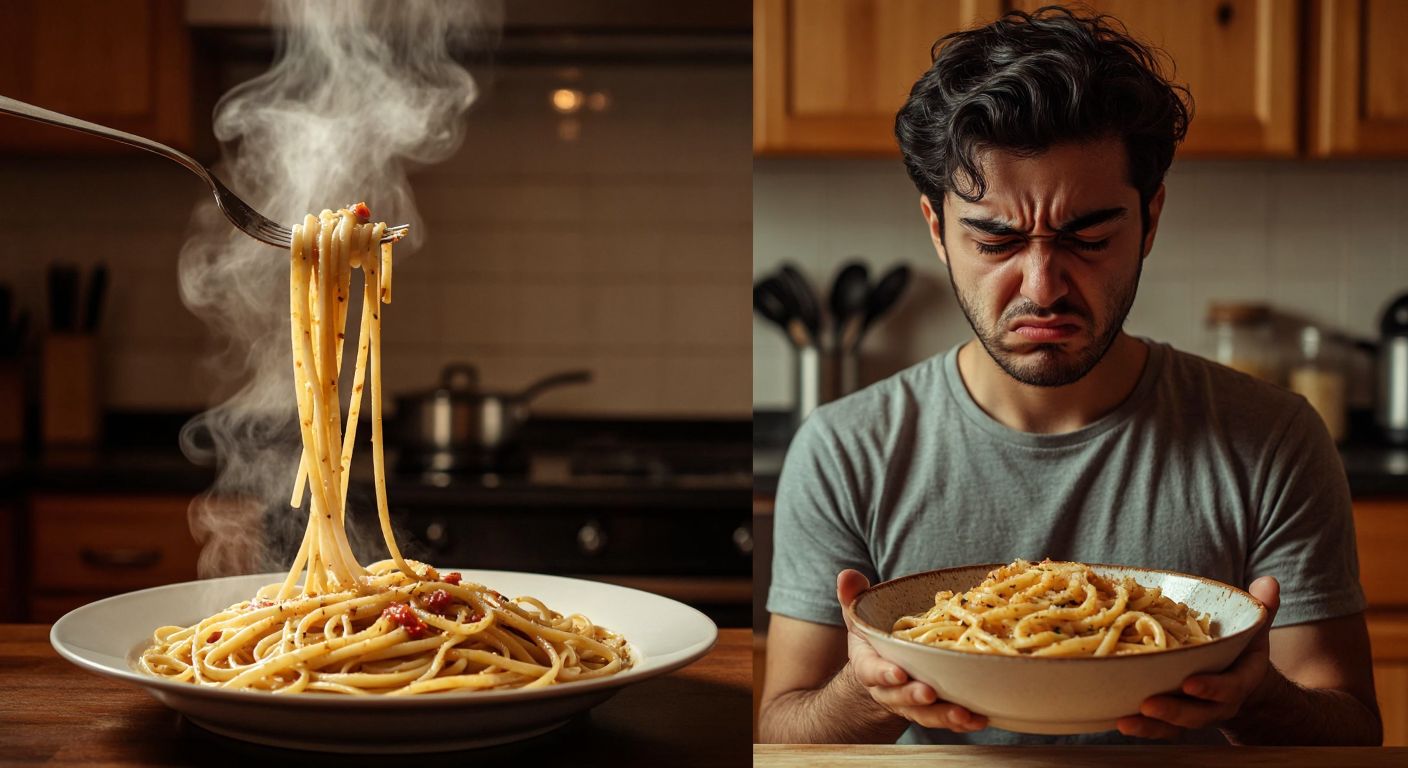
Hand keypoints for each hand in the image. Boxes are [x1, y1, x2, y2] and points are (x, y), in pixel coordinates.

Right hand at [836, 569, 988, 732]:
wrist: (883, 668)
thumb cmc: (874, 637)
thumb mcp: (860, 615)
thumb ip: (852, 597)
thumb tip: (847, 575)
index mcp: (868, 664)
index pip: (871, 671)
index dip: (883, 673)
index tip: (897, 673)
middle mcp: (888, 689)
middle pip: (899, 697)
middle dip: (914, 696)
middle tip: (929, 693)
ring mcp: (911, 703)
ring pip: (925, 714)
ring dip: (944, 716)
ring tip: (964, 714)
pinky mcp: (932, 711)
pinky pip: (946, 719)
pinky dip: (964, 722)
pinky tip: (980, 718)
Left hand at [1116, 575, 1280, 739]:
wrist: (1240, 677)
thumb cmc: (1243, 647)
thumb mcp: (1255, 627)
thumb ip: (1262, 607)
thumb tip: (1268, 582)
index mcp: (1240, 680)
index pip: (1230, 687)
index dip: (1212, 688)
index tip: (1189, 683)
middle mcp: (1218, 702)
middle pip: (1198, 713)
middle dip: (1174, 711)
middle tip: (1148, 704)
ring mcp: (1195, 712)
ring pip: (1175, 726)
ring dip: (1150, 725)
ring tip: (1124, 721)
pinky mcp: (1175, 718)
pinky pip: (1159, 727)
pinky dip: (1140, 726)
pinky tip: (1116, 720)